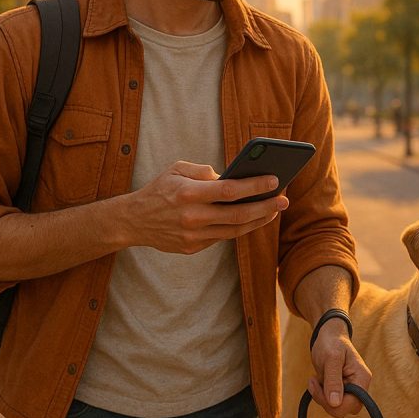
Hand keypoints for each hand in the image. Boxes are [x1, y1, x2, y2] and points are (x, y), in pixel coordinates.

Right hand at [126, 161, 287, 253]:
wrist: (134, 221)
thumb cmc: (159, 190)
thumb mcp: (176, 169)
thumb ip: (203, 171)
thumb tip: (230, 177)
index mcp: (189, 193)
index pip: (230, 190)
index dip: (255, 186)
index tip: (275, 180)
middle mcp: (193, 217)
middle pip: (238, 214)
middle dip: (266, 207)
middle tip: (284, 199)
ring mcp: (193, 236)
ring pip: (235, 230)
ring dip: (258, 220)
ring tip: (274, 210)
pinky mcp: (193, 248)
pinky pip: (223, 237)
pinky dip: (240, 228)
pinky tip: (253, 218)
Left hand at [307, 318, 371, 417]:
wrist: (329, 335)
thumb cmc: (331, 342)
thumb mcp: (331, 357)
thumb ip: (333, 380)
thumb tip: (335, 403)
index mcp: (362, 379)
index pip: (351, 405)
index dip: (332, 402)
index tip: (317, 385)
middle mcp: (359, 387)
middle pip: (344, 410)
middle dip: (325, 400)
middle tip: (313, 382)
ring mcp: (351, 390)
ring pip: (336, 408)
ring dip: (321, 397)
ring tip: (314, 379)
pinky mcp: (341, 391)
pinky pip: (331, 403)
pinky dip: (321, 395)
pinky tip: (316, 382)